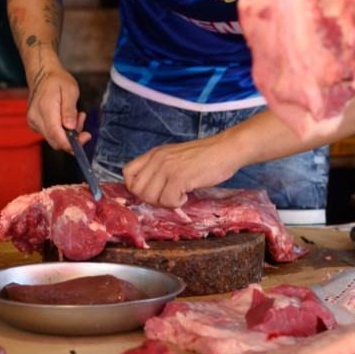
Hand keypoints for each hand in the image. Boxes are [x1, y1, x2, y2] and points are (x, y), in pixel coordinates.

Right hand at [26, 67, 89, 152]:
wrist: (42, 77)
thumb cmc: (58, 81)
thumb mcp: (70, 90)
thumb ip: (70, 109)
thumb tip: (70, 127)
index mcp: (45, 106)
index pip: (55, 132)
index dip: (69, 143)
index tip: (84, 139)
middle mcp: (35, 117)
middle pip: (55, 140)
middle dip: (73, 137)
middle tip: (82, 119)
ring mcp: (33, 122)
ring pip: (54, 139)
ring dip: (69, 133)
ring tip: (77, 115)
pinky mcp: (34, 125)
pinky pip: (51, 135)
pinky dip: (62, 130)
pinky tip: (67, 118)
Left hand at [123, 137, 243, 207]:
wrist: (226, 150)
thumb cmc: (205, 157)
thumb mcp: (175, 157)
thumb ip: (160, 169)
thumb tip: (148, 192)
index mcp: (155, 153)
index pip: (127, 173)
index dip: (136, 187)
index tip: (152, 191)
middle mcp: (158, 159)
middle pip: (137, 189)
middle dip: (151, 199)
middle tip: (168, 197)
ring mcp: (168, 168)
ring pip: (150, 197)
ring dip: (164, 203)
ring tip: (179, 195)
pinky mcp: (179, 177)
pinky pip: (167, 200)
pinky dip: (176, 203)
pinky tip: (186, 195)